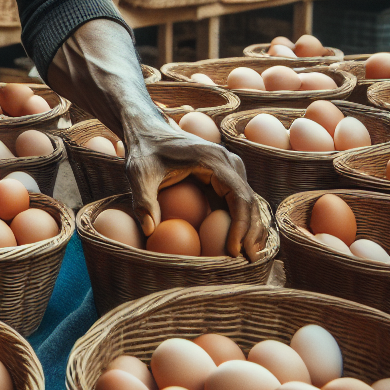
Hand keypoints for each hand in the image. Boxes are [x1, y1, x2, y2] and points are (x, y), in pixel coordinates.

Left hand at [123, 120, 267, 257]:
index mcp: (213, 159)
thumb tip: (150, 231)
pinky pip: (238, 200)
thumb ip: (143, 200)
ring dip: (252, 229)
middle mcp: (228, 161)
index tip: (233, 251)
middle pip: (250, 201)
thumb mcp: (138, 173)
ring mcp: (228, 168)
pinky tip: (239, 243)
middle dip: (252, 232)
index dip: (240, 226)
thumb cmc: (144, 150)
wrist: (149, 129)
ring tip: (249, 256)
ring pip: (249, 201)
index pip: (238, 196)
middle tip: (248, 260)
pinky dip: (241, 221)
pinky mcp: (223, 175)